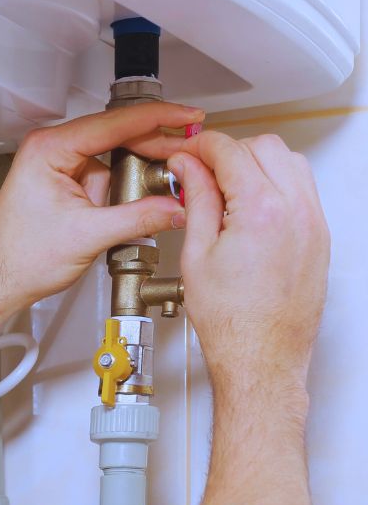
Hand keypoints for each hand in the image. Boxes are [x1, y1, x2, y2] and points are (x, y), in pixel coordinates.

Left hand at [0, 102, 204, 319]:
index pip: (113, 123)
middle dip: (153, 147)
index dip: (156, 118)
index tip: (186, 116)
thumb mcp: (88, 237)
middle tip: (189, 152)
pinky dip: (123, 186)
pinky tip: (136, 200)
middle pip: (115, 134)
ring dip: (137, 171)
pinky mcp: (63, 181)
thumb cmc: (21, 258)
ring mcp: (57, 164)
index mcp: (48, 149)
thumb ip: (139, 218)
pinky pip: (103, 174)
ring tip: (164, 185)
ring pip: (112, 156)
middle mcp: (50, 149)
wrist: (0, 280)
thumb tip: (176, 206)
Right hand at [167, 132, 329, 401]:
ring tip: (225, 186)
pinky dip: (276, 182)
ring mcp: (314, 225)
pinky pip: (303, 189)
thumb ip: (196, 199)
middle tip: (200, 169)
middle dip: (229, 150)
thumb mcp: (196, 253)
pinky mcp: (320, 238)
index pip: (230, 151)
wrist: (261, 359)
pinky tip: (249, 203)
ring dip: (256, 162)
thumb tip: (188, 168)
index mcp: (261, 212)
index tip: (185, 155)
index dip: (200, 146)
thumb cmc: (231, 321)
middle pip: (264, 147)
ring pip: (290, 161)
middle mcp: (297, 212)